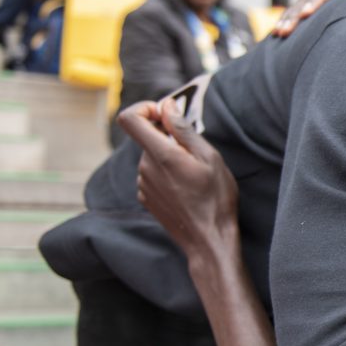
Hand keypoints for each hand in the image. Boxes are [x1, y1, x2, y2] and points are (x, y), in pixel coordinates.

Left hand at [116, 99, 240, 260]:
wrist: (208, 240)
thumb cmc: (215, 199)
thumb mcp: (209, 157)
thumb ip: (183, 129)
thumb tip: (167, 105)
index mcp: (160, 155)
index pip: (130, 119)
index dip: (144, 108)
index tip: (165, 114)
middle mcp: (145, 168)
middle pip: (148, 138)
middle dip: (169, 138)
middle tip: (196, 154)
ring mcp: (143, 184)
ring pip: (152, 157)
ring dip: (170, 158)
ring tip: (195, 176)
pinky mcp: (145, 197)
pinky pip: (153, 174)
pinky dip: (167, 174)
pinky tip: (187, 189)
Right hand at [271, 0, 345, 36]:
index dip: (315, 1)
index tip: (306, 13)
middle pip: (308, 0)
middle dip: (294, 15)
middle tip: (285, 30)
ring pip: (299, 7)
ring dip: (287, 19)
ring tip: (279, 33)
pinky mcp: (315, 10)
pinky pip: (297, 15)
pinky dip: (287, 22)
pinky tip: (276, 34)